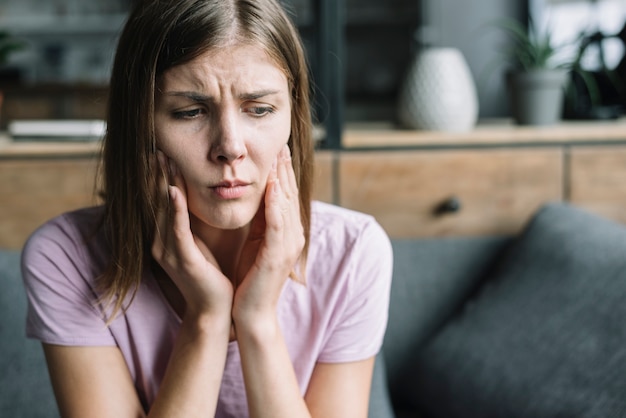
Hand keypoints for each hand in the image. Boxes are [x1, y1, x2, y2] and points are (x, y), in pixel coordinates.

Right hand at [151, 151, 233, 320]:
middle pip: (157, 201)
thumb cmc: (211, 274)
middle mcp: (162, 242)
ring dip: (163, 183)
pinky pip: (177, 230)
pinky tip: (173, 191)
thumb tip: (192, 196)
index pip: (161, 200)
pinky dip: (174, 210)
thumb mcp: (200, 242)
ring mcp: (170, 252)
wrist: (216, 310)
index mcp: (167, 237)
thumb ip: (192, 221)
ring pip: (164, 211)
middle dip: (157, 173)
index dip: (160, 176)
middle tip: (156, 146)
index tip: (162, 150)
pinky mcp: (184, 260)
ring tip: (162, 159)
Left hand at [232, 144, 304, 327]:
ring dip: (282, 178)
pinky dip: (275, 203)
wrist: (251, 313)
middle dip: (286, 169)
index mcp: (287, 233)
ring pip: (286, 205)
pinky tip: (272, 185)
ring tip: (278, 156)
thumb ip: (261, 223)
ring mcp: (288, 246)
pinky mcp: (277, 255)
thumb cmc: (251, 280)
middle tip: (281, 144)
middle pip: (290, 195)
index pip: (286, 197)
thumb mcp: (256, 244)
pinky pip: (277, 223)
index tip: (278, 150)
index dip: (283, 173)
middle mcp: (293, 236)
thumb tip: (258, 200)